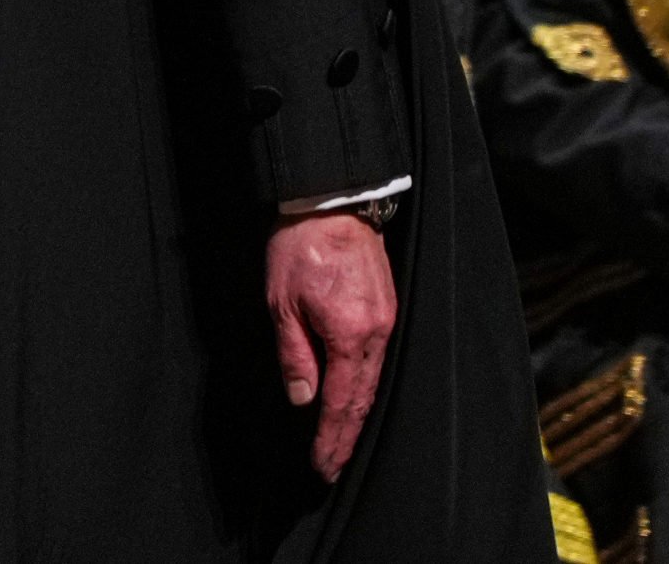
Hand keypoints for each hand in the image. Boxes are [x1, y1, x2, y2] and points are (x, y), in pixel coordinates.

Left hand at [266, 213, 396, 482]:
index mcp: (349, 333)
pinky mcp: (386, 306)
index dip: (331, 437)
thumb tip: (302, 398)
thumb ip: (294, 354)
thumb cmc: (301, 245)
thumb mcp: (282, 303)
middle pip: (363, 398)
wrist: (332, 201)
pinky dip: (365, 385)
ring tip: (341, 441)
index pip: (341, 401)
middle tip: (332, 468)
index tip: (323, 465)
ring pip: (373, 380)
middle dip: (346, 436)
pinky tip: (354, 397)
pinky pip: (377, 358)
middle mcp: (376, 331)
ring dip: (357, 414)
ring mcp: (386, 318)